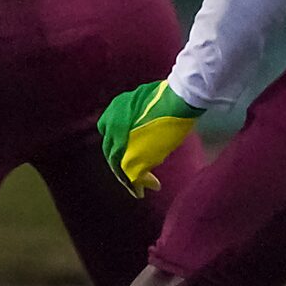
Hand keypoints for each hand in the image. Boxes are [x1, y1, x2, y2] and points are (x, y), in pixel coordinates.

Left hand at [99, 80, 202, 196]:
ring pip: (121, 167)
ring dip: (130, 179)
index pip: (109, 136)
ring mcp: (122, 145)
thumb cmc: (164, 97)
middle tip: (131, 177)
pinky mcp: (135, 158)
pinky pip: (134, 176)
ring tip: (141, 188)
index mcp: (111, 115)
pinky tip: (153, 186)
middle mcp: (111, 131)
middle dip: (121, 165)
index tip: (127, 152)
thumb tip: (136, 125)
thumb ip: (132, 116)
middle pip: (112, 154)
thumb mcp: (138, 101)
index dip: (118, 146)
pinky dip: (142, 184)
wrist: (176, 101)